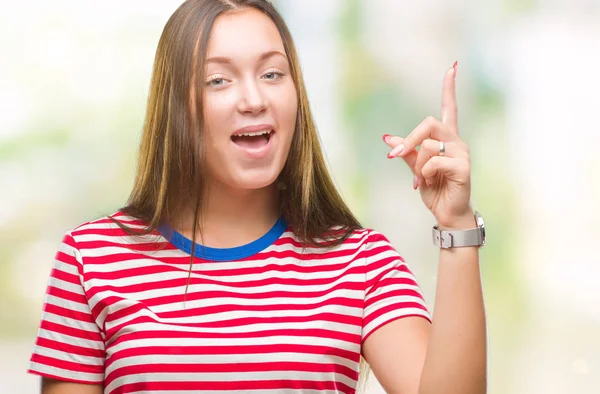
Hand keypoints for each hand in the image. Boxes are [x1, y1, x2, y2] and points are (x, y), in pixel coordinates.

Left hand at [383, 62, 473, 228]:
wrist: (447, 213)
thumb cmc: (435, 190)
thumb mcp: (416, 169)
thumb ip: (406, 152)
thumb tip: (387, 137)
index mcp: (446, 139)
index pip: (449, 108)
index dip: (450, 88)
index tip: (453, 67)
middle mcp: (456, 141)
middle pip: (429, 123)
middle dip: (409, 140)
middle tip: (394, 156)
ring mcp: (462, 152)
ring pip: (427, 144)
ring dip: (416, 165)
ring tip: (422, 180)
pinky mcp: (463, 166)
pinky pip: (433, 160)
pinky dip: (424, 173)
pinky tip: (430, 183)